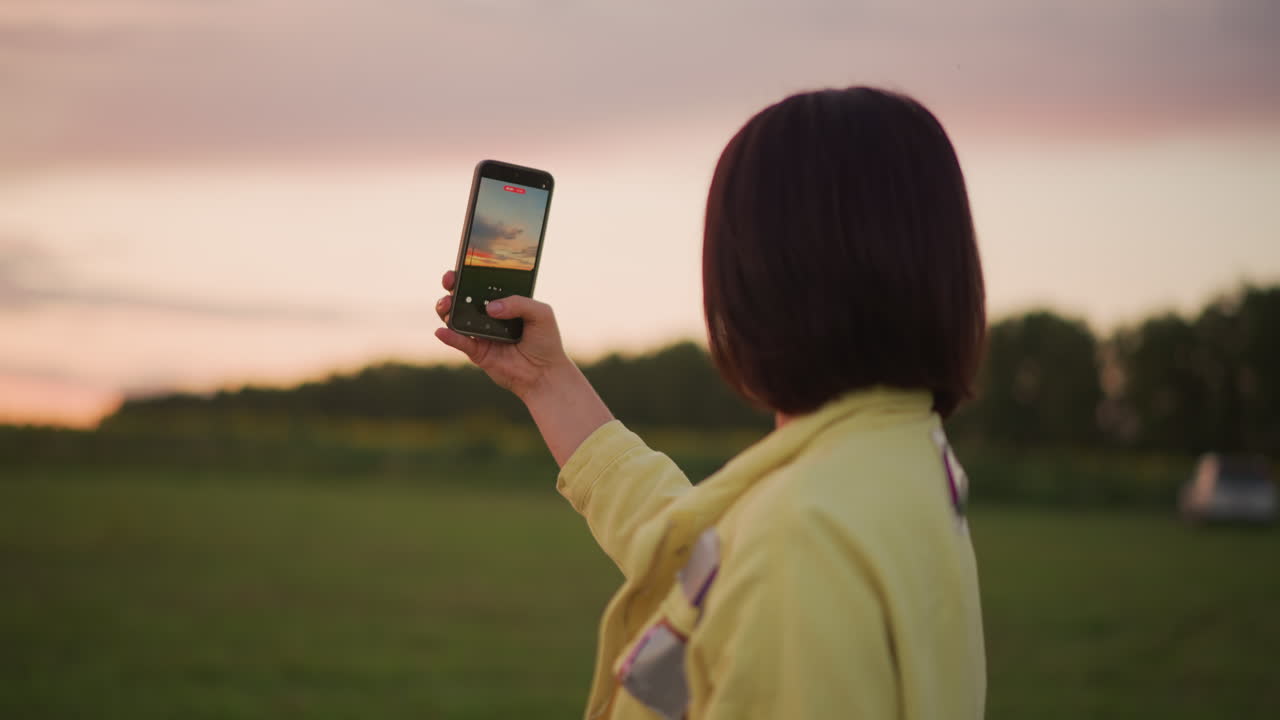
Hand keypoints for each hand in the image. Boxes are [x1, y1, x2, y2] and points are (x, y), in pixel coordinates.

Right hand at [433, 270, 570, 399]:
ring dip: (446, 309)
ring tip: (447, 304)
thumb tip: (491, 307)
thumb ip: (519, 303)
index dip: (469, 274)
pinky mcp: (477, 352)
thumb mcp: (541, 313)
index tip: (462, 265)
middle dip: (452, 286)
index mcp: (502, 302)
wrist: (545, 373)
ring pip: (455, 318)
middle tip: (450, 280)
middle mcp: (487, 316)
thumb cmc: (545, 341)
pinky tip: (443, 331)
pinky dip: (449, 336)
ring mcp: (480, 333)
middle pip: (463, 297)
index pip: (482, 284)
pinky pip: (459, 342)